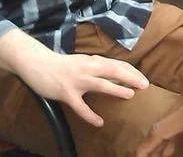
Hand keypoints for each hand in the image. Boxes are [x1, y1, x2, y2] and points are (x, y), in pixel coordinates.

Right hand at [13, 45, 149, 126]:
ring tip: (130, 95)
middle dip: (130, 77)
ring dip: (116, 89)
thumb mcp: (83, 62)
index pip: (116, 64)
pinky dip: (90, 115)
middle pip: (113, 71)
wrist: (37, 63)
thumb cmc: (62, 64)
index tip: (143, 79)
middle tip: (145, 85)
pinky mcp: (66, 93)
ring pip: (100, 85)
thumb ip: (97, 67)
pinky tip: (99, 122)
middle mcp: (87, 68)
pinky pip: (80, 107)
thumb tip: (115, 73)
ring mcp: (77, 81)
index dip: (131, 71)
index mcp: (93, 61)